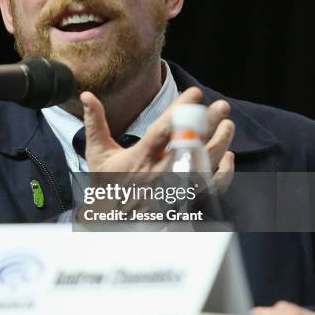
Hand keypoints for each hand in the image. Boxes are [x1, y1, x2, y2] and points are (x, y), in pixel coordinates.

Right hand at [80, 86, 234, 187]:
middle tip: (221, 107)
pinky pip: (211, 188)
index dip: (182, 109)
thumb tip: (86, 95)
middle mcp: (161, 172)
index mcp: (141, 157)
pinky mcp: (185, 198)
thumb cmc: (106, 184)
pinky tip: (228, 156)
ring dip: (221, 143)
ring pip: (206, 165)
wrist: (112, 221)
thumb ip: (95, 122)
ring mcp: (176, 187)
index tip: (194, 93)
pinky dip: (224, 173)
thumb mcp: (98, 153)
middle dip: (209, 124)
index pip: (164, 129)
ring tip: (228, 124)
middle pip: (191, 145)